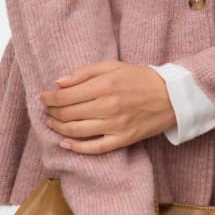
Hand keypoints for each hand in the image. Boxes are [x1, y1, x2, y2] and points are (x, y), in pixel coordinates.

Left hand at [37, 59, 176, 154]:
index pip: (66, 96)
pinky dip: (76, 148)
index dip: (49, 98)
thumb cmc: (141, 78)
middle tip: (46, 110)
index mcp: (105, 85)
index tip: (43, 97)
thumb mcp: (113, 66)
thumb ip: (85, 72)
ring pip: (77, 132)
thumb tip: (59, 82)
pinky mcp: (123, 139)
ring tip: (51, 124)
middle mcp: (108, 106)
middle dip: (51, 113)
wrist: (171, 97)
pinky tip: (65, 144)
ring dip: (58, 129)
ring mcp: (115, 125)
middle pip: (68, 114)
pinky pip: (94, 148)